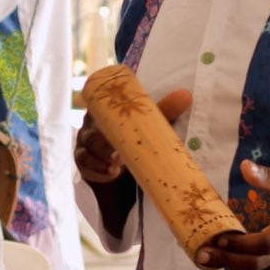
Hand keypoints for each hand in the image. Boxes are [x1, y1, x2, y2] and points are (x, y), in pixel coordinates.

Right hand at [76, 87, 190, 186]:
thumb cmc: (137, 142)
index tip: (119, 109)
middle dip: (106, 138)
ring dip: (103, 154)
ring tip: (117, 165)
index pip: (103, 100)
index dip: (108, 104)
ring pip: (89, 144)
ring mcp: (86, 141)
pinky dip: (97, 168)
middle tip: (120, 151)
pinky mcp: (83, 160)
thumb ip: (165, 111)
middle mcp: (94, 122)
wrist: (122, 174)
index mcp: (108, 108)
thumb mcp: (151, 127)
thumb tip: (186, 95)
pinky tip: (110, 172)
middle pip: (95, 125)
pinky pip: (85, 161)